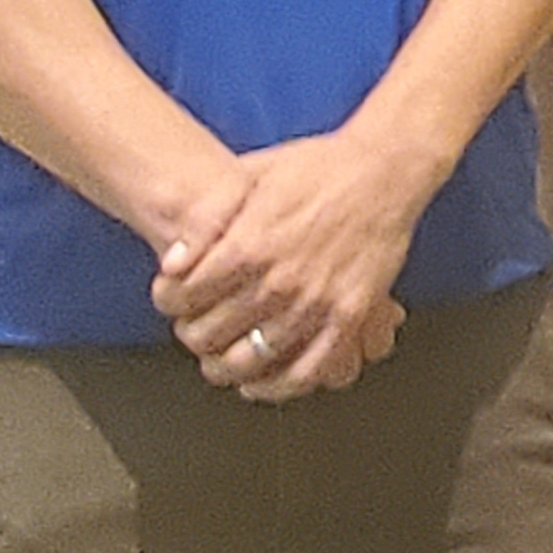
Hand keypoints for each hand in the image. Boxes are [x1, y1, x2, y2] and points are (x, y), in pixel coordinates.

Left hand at [151, 126, 444, 400]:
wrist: (383, 169)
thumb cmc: (319, 167)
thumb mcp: (251, 176)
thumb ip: (209, 220)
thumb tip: (173, 261)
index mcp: (247, 245)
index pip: (184, 297)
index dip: (169, 303)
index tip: (174, 303)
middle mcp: (277, 281)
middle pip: (211, 334)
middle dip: (193, 337)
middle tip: (194, 332)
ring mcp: (315, 303)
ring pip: (252, 360)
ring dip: (227, 367)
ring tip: (220, 361)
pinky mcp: (350, 315)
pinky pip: (309, 369)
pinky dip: (279, 386)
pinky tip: (263, 384)